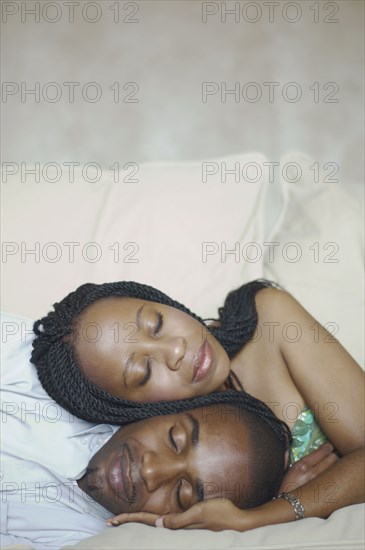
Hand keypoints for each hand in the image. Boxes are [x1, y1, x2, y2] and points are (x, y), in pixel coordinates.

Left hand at [107, 498, 245, 530]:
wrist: (240, 521)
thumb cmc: (222, 515)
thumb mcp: (200, 514)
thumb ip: (180, 520)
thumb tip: (159, 524)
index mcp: (176, 524)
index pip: (148, 521)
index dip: (130, 518)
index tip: (112, 519)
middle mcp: (176, 526)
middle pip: (147, 523)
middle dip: (129, 521)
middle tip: (111, 521)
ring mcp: (182, 526)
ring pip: (156, 524)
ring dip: (140, 521)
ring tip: (124, 520)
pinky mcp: (189, 524)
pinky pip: (167, 523)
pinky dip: (155, 521)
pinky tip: (153, 522)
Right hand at [280, 443, 337, 492]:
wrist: (286, 508)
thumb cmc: (283, 489)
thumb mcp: (282, 472)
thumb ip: (285, 459)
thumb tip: (287, 450)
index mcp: (301, 466)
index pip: (320, 453)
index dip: (326, 448)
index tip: (329, 446)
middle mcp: (312, 473)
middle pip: (331, 460)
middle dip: (333, 456)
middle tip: (334, 454)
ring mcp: (320, 484)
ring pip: (335, 470)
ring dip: (336, 466)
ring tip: (336, 464)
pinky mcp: (325, 493)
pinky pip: (334, 482)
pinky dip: (336, 477)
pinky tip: (336, 476)